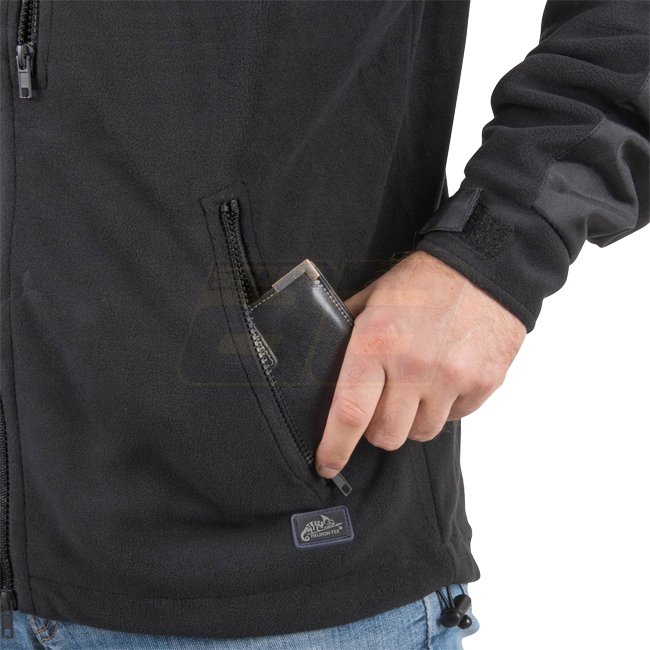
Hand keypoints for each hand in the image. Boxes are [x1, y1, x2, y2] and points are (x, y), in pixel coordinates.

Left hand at [315, 250, 526, 478]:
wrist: (483, 266)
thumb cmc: (421, 282)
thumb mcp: (372, 299)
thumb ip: (346, 335)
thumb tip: (323, 367)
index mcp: (377, 343)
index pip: (350, 413)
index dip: (335, 447)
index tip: (327, 464)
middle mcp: (415, 367)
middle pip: (386, 435)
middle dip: (375, 430)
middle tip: (378, 406)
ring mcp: (453, 378)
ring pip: (421, 432)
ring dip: (411, 420)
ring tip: (414, 388)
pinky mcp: (484, 384)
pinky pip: (454, 418)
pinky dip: (443, 407)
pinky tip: (443, 377)